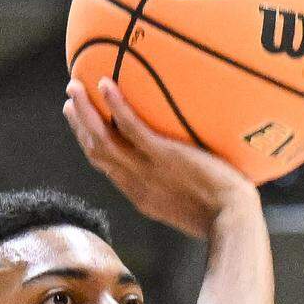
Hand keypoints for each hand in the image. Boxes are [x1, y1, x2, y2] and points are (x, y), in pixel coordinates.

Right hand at [64, 77, 258, 238]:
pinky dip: (115, 105)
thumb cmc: (226, 215)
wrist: (232, 221)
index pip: (108, 169)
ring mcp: (147, 170)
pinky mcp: (163, 157)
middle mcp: (136, 183)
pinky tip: (105, 82)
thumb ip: (186, 187)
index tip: (83, 127)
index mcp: (141, 194)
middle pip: (97, 153)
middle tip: (70, 102)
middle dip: (80, 127)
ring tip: (74, 87)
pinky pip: (131, 128)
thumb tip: (195, 170)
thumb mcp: (195, 206)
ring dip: (84, 113)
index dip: (91, 146)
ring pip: (103, 140)